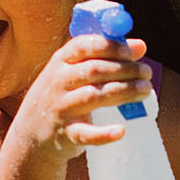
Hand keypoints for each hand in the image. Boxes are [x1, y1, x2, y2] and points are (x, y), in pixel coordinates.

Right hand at [11, 33, 152, 161]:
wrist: (32, 133)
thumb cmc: (62, 96)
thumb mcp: (74, 71)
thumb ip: (105, 57)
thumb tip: (140, 46)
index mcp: (60, 62)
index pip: (84, 46)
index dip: (111, 47)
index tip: (134, 52)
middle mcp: (58, 82)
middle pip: (94, 71)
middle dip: (125, 69)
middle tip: (147, 73)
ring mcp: (60, 109)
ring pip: (93, 97)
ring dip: (123, 91)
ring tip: (145, 90)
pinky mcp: (66, 134)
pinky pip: (85, 134)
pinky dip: (103, 134)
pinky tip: (121, 131)